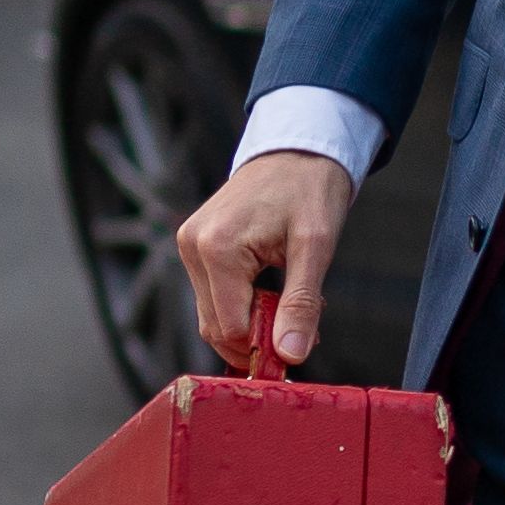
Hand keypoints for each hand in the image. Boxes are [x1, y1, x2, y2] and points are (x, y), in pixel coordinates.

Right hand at [177, 151, 355, 374]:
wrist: (297, 150)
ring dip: (253, 323)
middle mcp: (193, 248)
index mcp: (217, 248)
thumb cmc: (309, 189)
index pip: (231, 328)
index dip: (264, 348)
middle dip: (259, 338)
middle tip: (302, 332)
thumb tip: (291, 354)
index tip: (299, 351)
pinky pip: (214, 295)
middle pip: (217, 327)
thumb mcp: (315, 248)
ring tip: (292, 306)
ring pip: (214, 315)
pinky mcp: (196, 246)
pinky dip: (243, 305)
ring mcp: (190, 246)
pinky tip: (275, 295)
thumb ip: (301, 304)